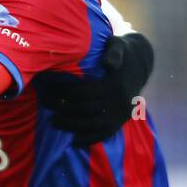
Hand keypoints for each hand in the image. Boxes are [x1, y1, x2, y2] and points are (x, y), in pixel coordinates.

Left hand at [30, 33, 154, 146]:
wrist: (141, 64)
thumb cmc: (122, 53)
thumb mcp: (118, 45)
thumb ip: (114, 52)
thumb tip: (108, 64)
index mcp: (116, 84)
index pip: (84, 93)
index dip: (64, 94)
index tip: (49, 91)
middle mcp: (120, 102)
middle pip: (86, 109)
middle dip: (62, 109)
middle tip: (46, 104)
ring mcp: (121, 114)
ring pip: (93, 125)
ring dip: (72, 126)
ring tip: (54, 122)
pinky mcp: (121, 121)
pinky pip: (105, 134)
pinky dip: (89, 139)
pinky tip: (74, 141)